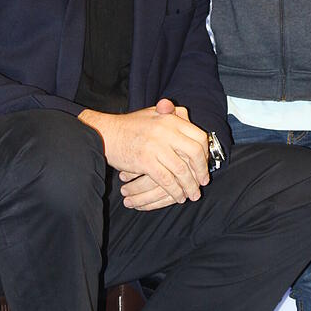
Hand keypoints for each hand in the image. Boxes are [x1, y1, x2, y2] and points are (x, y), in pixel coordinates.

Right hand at [79, 97, 209, 202]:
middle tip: (203, 182)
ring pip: (182, 170)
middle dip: (201, 170)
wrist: (105, 134)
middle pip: (195, 153)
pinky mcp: (145, 161)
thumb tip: (187, 116)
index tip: (205, 163)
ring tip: (193, 194)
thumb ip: (170, 114)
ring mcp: (156, 146)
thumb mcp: (152, 114)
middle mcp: (166, 131)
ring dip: (190, 185)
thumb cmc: (128, 125)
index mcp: (170, 119)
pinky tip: (178, 196)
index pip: (199, 136)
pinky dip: (175, 191)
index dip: (205, 152)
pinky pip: (167, 180)